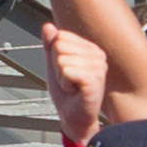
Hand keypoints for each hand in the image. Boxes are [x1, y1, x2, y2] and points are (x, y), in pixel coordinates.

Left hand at [43, 26, 106, 144]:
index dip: (55, 57)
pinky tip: (75, 91)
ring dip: (61, 78)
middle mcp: (97, 54)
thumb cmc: (67, 95)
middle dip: (57, 67)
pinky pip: (67, 71)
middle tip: (68, 82)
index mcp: (90, 48)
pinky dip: (65, 84)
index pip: (60, 36)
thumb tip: (48, 27)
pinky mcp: (94, 79)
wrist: (74, 119)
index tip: (65, 73)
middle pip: (59, 46)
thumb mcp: (54, 66)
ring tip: (72, 88)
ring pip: (61, 60)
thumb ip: (50, 45)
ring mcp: (98, 66)